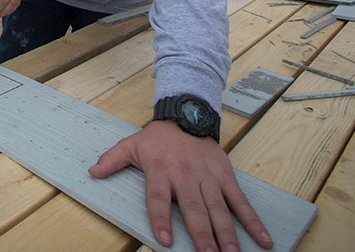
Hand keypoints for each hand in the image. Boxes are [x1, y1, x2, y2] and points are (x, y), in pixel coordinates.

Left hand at [88, 120, 272, 251]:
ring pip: (219, 210)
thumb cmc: (158, 137)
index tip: (165, 240)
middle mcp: (185, 177)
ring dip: (227, 234)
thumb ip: (112, 160)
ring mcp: (208, 178)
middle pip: (194, 210)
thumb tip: (92, 172)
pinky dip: (253, 221)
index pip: (159, 200)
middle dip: (202, 235)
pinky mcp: (225, 177)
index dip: (161, 220)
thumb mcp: (131, 145)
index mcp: (161, 172)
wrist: (187, 115)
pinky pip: (240, 202)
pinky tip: (262, 239)